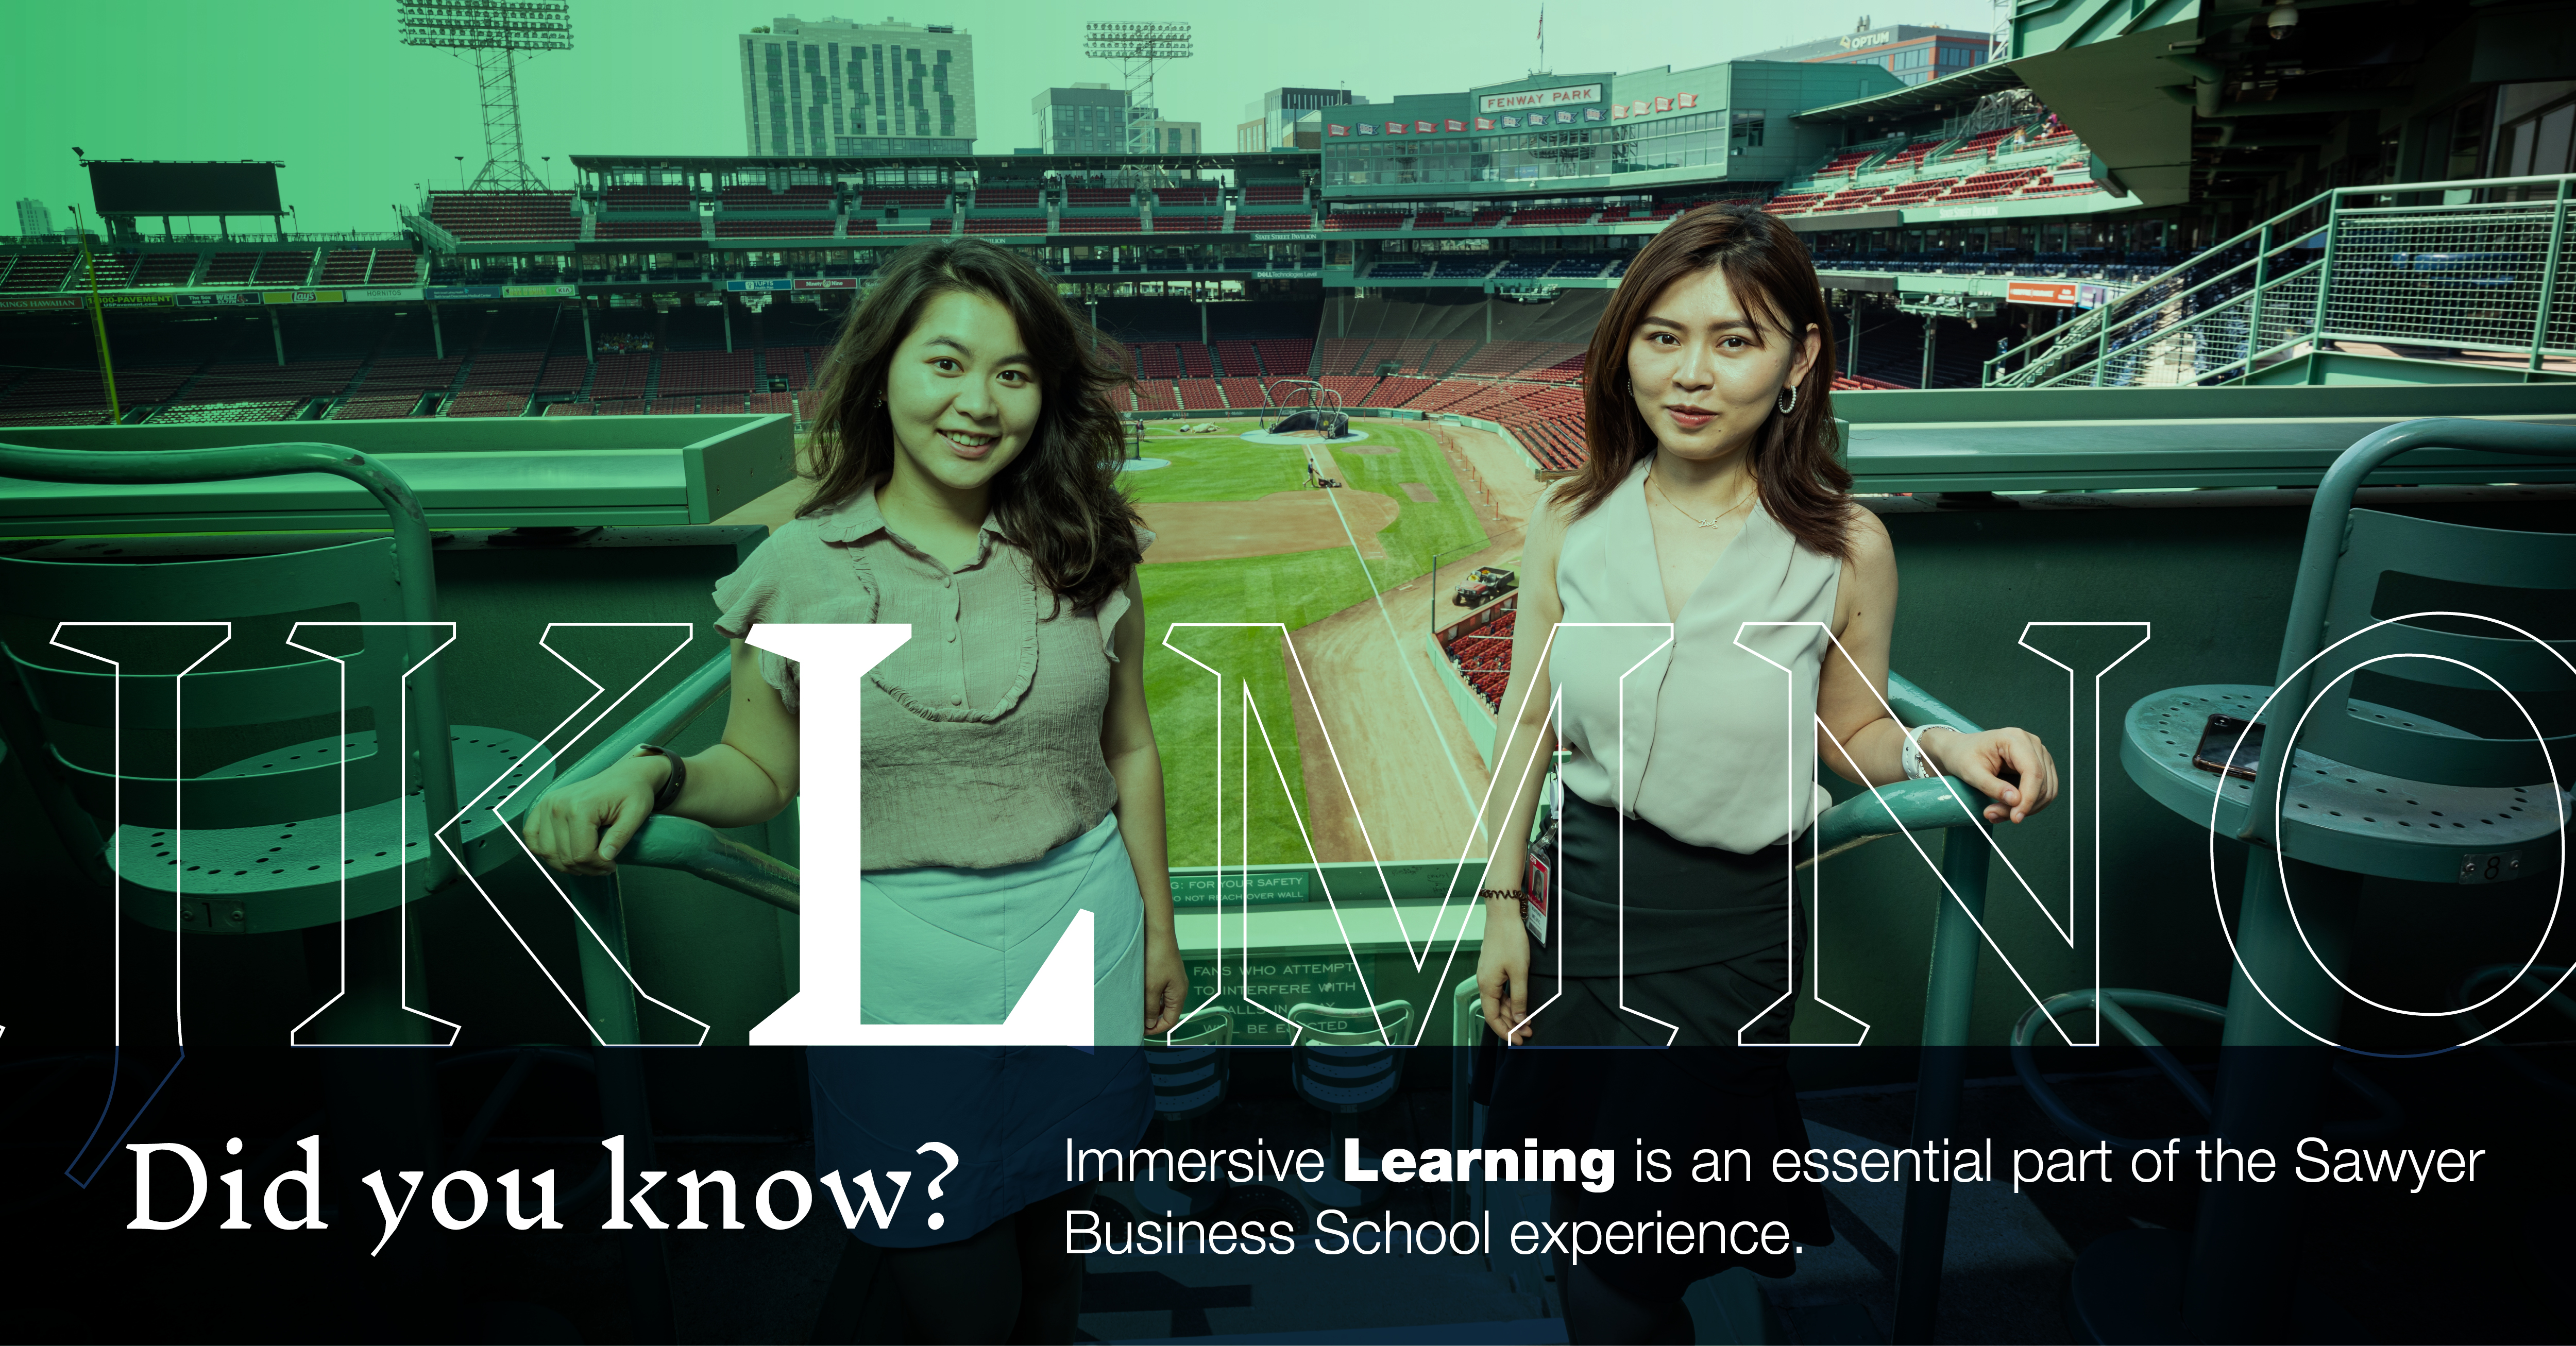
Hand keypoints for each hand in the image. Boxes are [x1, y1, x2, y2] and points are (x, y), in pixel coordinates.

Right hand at [521, 755, 665, 873]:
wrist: (624, 776)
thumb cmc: (631, 791)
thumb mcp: (636, 813)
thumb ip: (621, 837)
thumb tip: (606, 858)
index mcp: (580, 807)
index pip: (581, 854)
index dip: (597, 866)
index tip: (611, 865)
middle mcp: (558, 805)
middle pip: (564, 857)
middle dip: (586, 868)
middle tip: (602, 866)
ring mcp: (547, 805)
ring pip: (547, 852)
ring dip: (566, 864)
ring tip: (585, 861)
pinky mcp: (542, 807)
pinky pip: (532, 837)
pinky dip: (543, 850)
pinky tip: (562, 853)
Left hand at [1141, 927, 1186, 1037]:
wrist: (1156, 931)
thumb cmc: (1157, 955)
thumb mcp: (1151, 987)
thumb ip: (1151, 1008)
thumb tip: (1150, 1024)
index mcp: (1179, 994)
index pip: (1171, 1021)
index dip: (1156, 1029)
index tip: (1141, 1030)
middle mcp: (1179, 988)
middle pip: (1167, 1012)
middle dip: (1152, 1018)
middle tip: (1136, 1019)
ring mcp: (1173, 979)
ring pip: (1162, 1001)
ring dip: (1150, 1006)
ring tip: (1136, 1006)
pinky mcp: (1166, 972)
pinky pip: (1159, 990)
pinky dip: (1150, 995)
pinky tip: (1139, 992)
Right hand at [1477, 908, 1535, 1044]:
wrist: (1503, 915)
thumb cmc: (1509, 939)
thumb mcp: (1519, 971)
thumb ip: (1519, 997)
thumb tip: (1519, 1017)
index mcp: (1487, 985)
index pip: (1491, 1017)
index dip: (1504, 1031)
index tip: (1517, 1040)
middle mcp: (1485, 982)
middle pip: (1495, 1011)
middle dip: (1511, 1024)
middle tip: (1528, 1033)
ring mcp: (1489, 975)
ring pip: (1499, 1001)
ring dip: (1512, 1013)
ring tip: (1528, 1021)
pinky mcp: (1495, 968)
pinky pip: (1501, 991)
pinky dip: (1511, 1000)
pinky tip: (1521, 1004)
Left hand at [1928, 726, 2058, 823]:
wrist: (1961, 751)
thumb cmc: (1963, 756)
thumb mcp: (1970, 772)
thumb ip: (1992, 786)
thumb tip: (2016, 801)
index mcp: (2015, 739)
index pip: (2033, 772)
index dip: (2028, 798)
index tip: (2016, 817)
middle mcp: (2032, 743)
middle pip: (2042, 783)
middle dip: (2022, 806)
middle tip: (1994, 815)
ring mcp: (2039, 754)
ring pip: (2046, 790)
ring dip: (2026, 808)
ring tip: (1997, 813)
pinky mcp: (2040, 766)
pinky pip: (2044, 791)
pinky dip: (2028, 805)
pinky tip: (2008, 809)